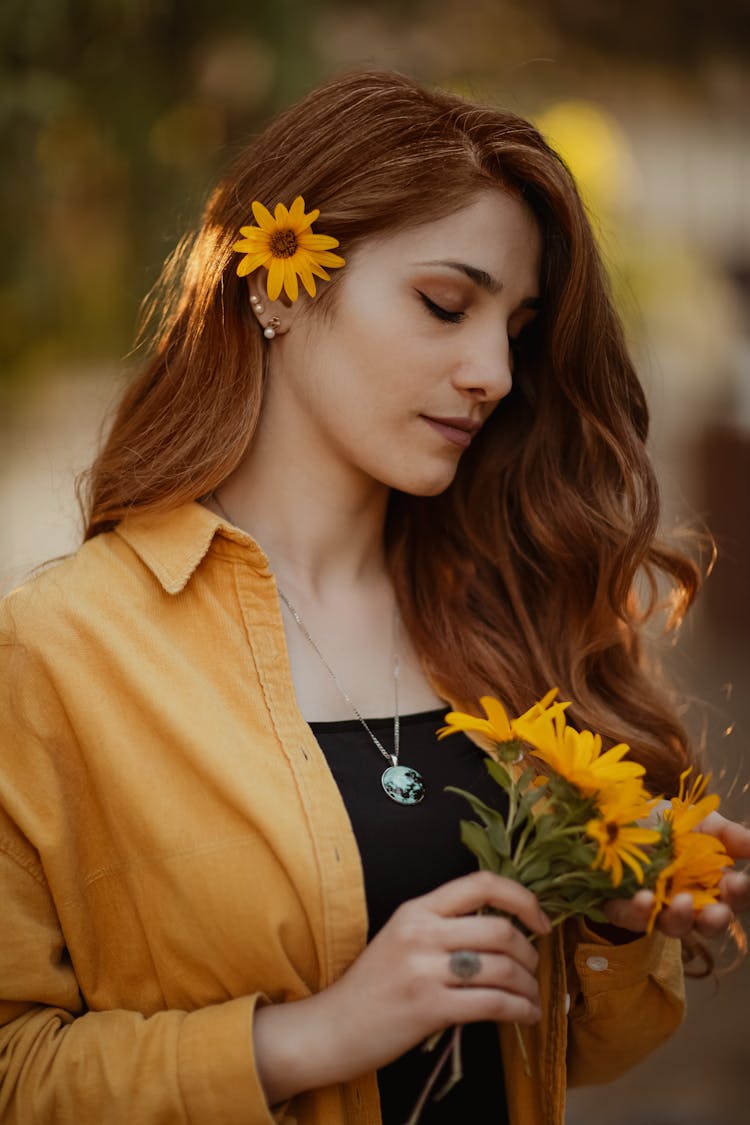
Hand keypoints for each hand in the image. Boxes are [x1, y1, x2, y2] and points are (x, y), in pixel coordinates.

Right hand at [253, 871, 550, 1104]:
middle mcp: (421, 931)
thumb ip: (442, 926)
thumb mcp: (402, 938)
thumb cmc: (372, 985)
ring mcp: (423, 969)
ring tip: (532, 997)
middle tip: (534, 969)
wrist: (332, 1027)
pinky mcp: (429, 1007)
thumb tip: (502, 929)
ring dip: (529, 986)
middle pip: (499, 929)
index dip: (521, 898)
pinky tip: (525, 1016)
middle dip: (530, 952)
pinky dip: (519, 1010)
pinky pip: (492, 1004)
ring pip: (501, 967)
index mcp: (416, 908)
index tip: (540, 920)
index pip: (480, 884)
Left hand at [604, 810, 749, 938]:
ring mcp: (656, 908)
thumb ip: (731, 836)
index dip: (740, 894)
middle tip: (718, 911)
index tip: (739, 882)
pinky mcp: (623, 908)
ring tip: (681, 902)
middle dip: (715, 919)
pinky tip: (642, 898)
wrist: (621, 813)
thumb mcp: (703, 822)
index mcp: (713, 884)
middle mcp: (688, 902)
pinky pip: (631, 917)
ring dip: (679, 919)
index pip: (735, 898)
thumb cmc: (669, 822)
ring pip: (673, 926)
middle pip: (708, 923)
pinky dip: (638, 912)